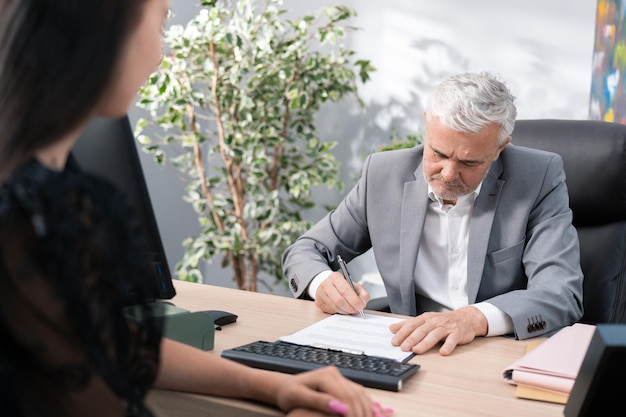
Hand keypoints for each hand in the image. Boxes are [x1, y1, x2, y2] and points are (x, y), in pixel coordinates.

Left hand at [276, 367, 392, 416]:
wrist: (285, 387)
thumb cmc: (289, 394)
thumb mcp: (298, 397)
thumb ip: (318, 401)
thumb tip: (339, 408)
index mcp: (325, 375)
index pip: (345, 395)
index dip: (351, 413)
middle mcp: (334, 374)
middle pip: (355, 394)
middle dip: (361, 413)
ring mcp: (339, 377)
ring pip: (360, 393)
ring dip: (367, 409)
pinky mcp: (341, 383)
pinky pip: (358, 393)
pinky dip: (366, 405)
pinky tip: (370, 414)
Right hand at [314, 272, 369, 314]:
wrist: (329, 285)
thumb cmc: (343, 286)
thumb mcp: (355, 286)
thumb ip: (362, 294)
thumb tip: (363, 303)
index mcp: (335, 277)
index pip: (344, 289)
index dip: (354, 299)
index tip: (360, 306)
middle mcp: (326, 284)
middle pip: (339, 300)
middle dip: (350, 308)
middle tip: (356, 310)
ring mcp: (320, 294)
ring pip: (335, 307)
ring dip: (345, 311)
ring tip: (350, 309)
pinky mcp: (318, 303)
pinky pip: (330, 311)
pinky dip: (339, 312)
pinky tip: (342, 308)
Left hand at [389, 306, 487, 355]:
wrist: (466, 318)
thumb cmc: (443, 321)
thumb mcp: (425, 320)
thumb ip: (408, 324)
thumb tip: (392, 328)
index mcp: (426, 318)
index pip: (412, 325)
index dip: (402, 333)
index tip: (394, 342)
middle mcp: (435, 321)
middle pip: (421, 330)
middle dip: (411, 339)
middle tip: (403, 348)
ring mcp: (446, 327)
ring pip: (434, 335)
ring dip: (425, 343)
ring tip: (417, 350)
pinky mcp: (457, 333)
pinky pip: (452, 340)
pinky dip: (448, 346)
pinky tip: (443, 352)